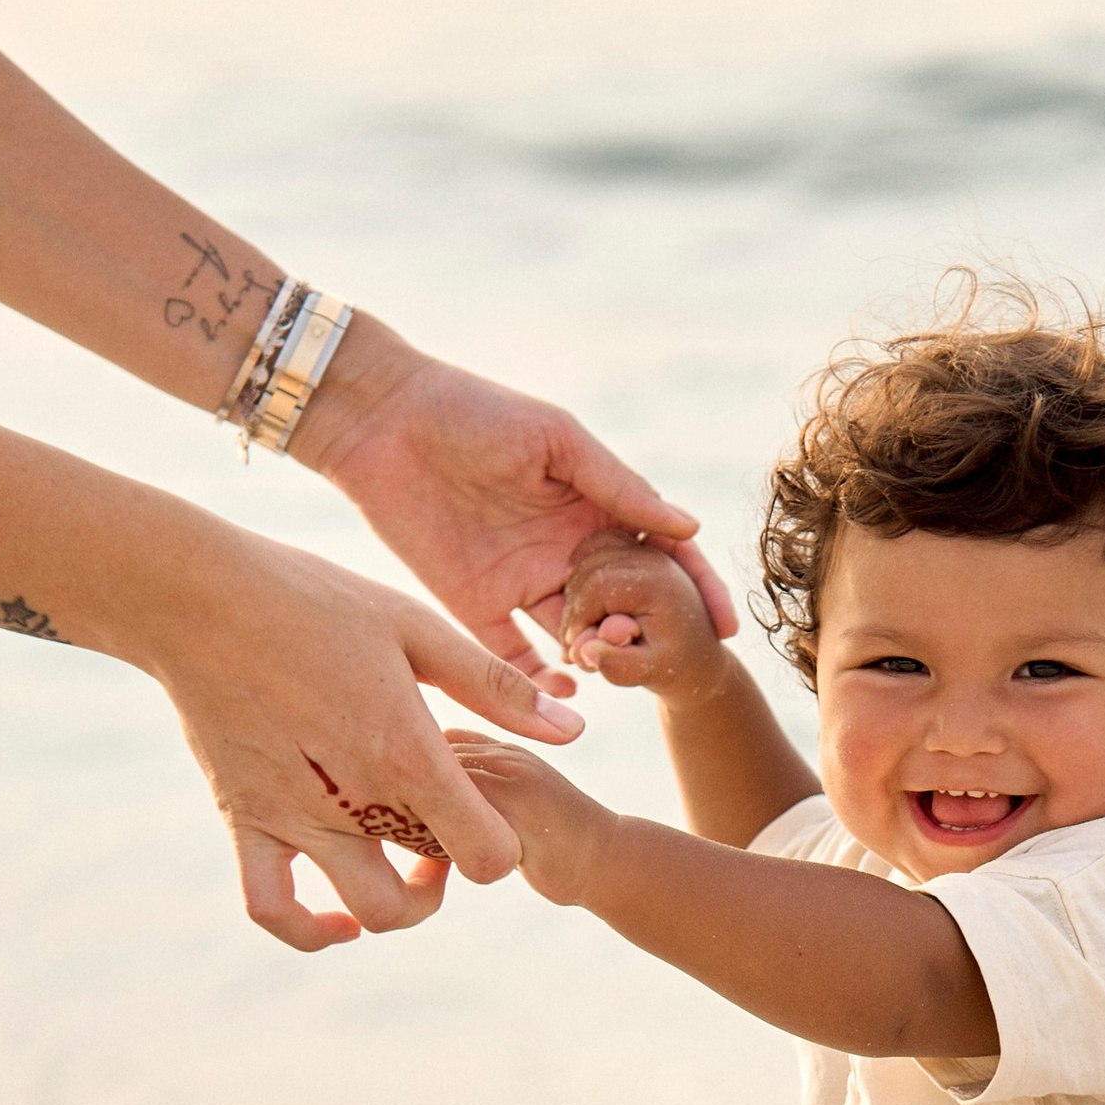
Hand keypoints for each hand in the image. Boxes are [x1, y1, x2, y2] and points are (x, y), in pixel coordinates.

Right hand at [133, 529, 588, 953]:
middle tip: (439, 836)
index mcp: (406, 754)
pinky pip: (270, 907)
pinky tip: (334, 914)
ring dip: (390, 907)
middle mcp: (353, 801)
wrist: (197, 596)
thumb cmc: (313, 599)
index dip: (501, 848)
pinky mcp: (244, 819)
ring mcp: (293, 818)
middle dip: (445, 882)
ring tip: (393, 867)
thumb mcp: (416, 627)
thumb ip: (495, 687)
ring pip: (361, 912)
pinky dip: (306, 928)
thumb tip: (572, 730)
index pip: (487, 855)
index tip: (488, 816)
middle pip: (427, 894)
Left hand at [299, 341, 738, 662]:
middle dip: (648, 633)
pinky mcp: (473, 604)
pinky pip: (514, 656)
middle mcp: (564, 551)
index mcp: (591, 507)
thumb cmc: (472, 411)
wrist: (381, 420)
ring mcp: (521, 582)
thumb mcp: (556, 439)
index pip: (657, 555)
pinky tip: (567, 694)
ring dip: (599, 656)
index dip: (695, 588)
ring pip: (576, 635)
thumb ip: (618, 485)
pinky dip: (541, 680)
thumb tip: (688, 527)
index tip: (723, 627)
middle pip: (623, 605)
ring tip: (614, 666)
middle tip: (660, 649)